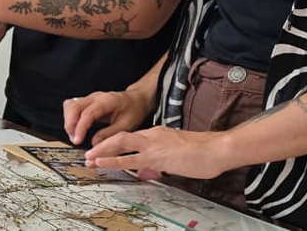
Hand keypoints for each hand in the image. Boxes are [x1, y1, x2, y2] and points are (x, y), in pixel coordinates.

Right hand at [63, 89, 154, 146]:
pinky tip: (75, 129)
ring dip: (69, 121)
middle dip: (70, 124)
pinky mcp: (87, 102)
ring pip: (70, 105)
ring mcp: (90, 98)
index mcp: (106, 101)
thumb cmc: (133, 111)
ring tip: (74, 136)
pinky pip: (72, 107)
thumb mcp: (126, 125)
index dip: (80, 128)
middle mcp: (95, 97)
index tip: (77, 141)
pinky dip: (70, 118)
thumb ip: (109, 134)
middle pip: (73, 106)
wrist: (136, 100)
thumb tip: (93, 144)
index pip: (87, 113)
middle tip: (74, 140)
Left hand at [85, 126, 231, 180]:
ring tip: (89, 158)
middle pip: (121, 136)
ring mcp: (154, 144)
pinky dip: (112, 160)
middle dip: (103, 145)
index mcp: (158, 134)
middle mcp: (153, 135)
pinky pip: (129, 158)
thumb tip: (145, 172)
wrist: (217, 149)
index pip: (131, 138)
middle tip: (89, 154)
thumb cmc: (203, 154)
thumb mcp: (177, 158)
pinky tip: (101, 163)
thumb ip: (159, 163)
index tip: (104, 150)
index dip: (115, 144)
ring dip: (102, 151)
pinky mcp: (156, 156)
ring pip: (120, 143)